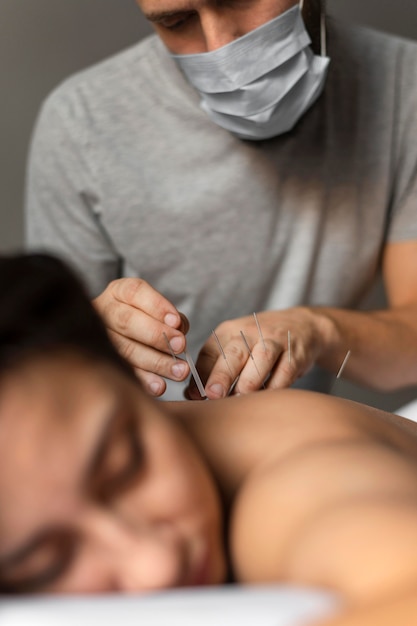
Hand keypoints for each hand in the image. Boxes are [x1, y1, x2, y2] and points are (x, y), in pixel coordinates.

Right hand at [94, 278, 189, 395]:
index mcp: (118, 292)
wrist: (118, 334)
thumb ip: (170, 317)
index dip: (157, 306)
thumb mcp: (158, 309)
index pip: (135, 292)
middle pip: (127, 321)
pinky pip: (122, 372)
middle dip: (157, 335)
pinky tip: (159, 387)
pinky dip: (143, 381)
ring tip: (179, 371)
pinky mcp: (102, 363)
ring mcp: (99, 337)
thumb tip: (178, 330)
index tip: (176, 321)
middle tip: (180, 346)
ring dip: (156, 362)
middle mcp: (104, 311)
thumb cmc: (147, 319)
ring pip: (125, 350)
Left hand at [186, 308, 325, 399]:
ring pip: (262, 358)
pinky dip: (275, 387)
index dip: (202, 374)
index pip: (210, 352)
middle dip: (222, 374)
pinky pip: (285, 371)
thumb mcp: (234, 348)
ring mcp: (275, 340)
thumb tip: (192, 396)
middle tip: (214, 395)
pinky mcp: (295, 353)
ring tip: (241, 399)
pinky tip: (266, 398)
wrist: (302, 325)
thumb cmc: (259, 344)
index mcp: (228, 332)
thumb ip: (213, 370)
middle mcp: (250, 332)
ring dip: (250, 382)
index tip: (195, 395)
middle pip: (234, 352)